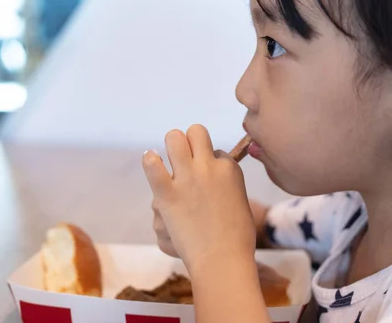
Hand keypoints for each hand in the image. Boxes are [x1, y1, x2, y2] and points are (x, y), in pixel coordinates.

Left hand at [143, 125, 256, 272]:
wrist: (222, 259)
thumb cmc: (237, 238)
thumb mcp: (241, 203)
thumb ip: (228, 188)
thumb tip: (217, 184)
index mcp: (229, 168)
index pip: (216, 151)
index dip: (210, 162)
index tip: (207, 178)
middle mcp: (209, 166)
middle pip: (196, 132)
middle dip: (190, 142)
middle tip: (186, 160)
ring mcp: (187, 177)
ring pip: (174, 138)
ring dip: (171, 146)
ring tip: (168, 161)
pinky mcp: (167, 193)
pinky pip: (152, 165)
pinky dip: (150, 162)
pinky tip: (151, 164)